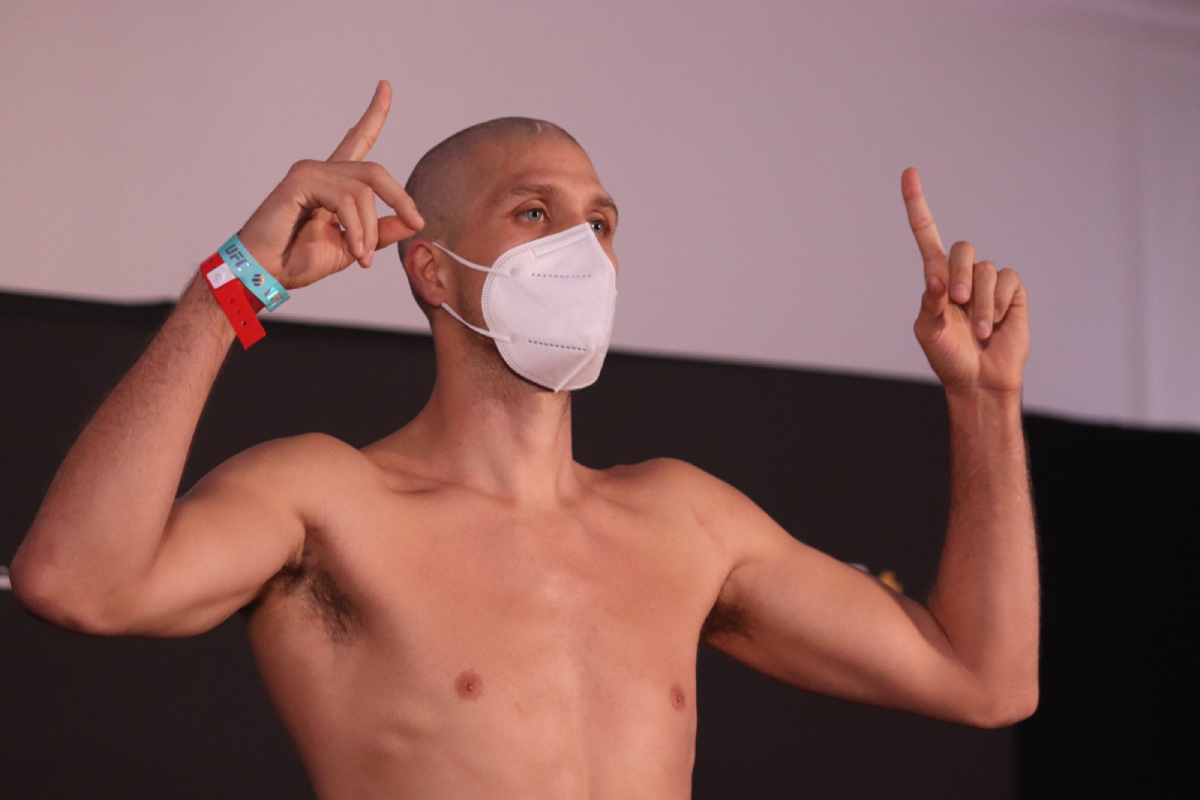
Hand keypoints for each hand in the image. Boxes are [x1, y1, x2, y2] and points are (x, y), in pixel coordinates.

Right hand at [237, 80, 424, 289]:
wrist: (269, 274)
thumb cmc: (299, 260)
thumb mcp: (354, 248)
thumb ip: (380, 232)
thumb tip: (411, 222)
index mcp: (334, 182)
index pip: (357, 140)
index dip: (374, 114)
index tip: (386, 86)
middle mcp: (322, 170)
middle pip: (376, 172)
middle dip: (401, 198)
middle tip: (416, 223)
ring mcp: (309, 171)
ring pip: (364, 190)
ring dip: (370, 228)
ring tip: (362, 256)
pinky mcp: (300, 180)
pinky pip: (345, 198)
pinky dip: (356, 227)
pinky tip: (352, 250)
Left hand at [902, 168, 1028, 396]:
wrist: (979, 380)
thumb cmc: (948, 357)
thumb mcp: (929, 333)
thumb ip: (929, 305)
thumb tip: (937, 281)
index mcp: (936, 278)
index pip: (926, 234)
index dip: (918, 204)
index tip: (909, 173)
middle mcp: (963, 274)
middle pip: (962, 249)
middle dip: (959, 276)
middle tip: (957, 303)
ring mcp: (989, 282)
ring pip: (986, 269)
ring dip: (980, 303)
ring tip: (979, 329)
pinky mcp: (1013, 291)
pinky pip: (1007, 281)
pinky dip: (998, 304)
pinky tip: (996, 324)